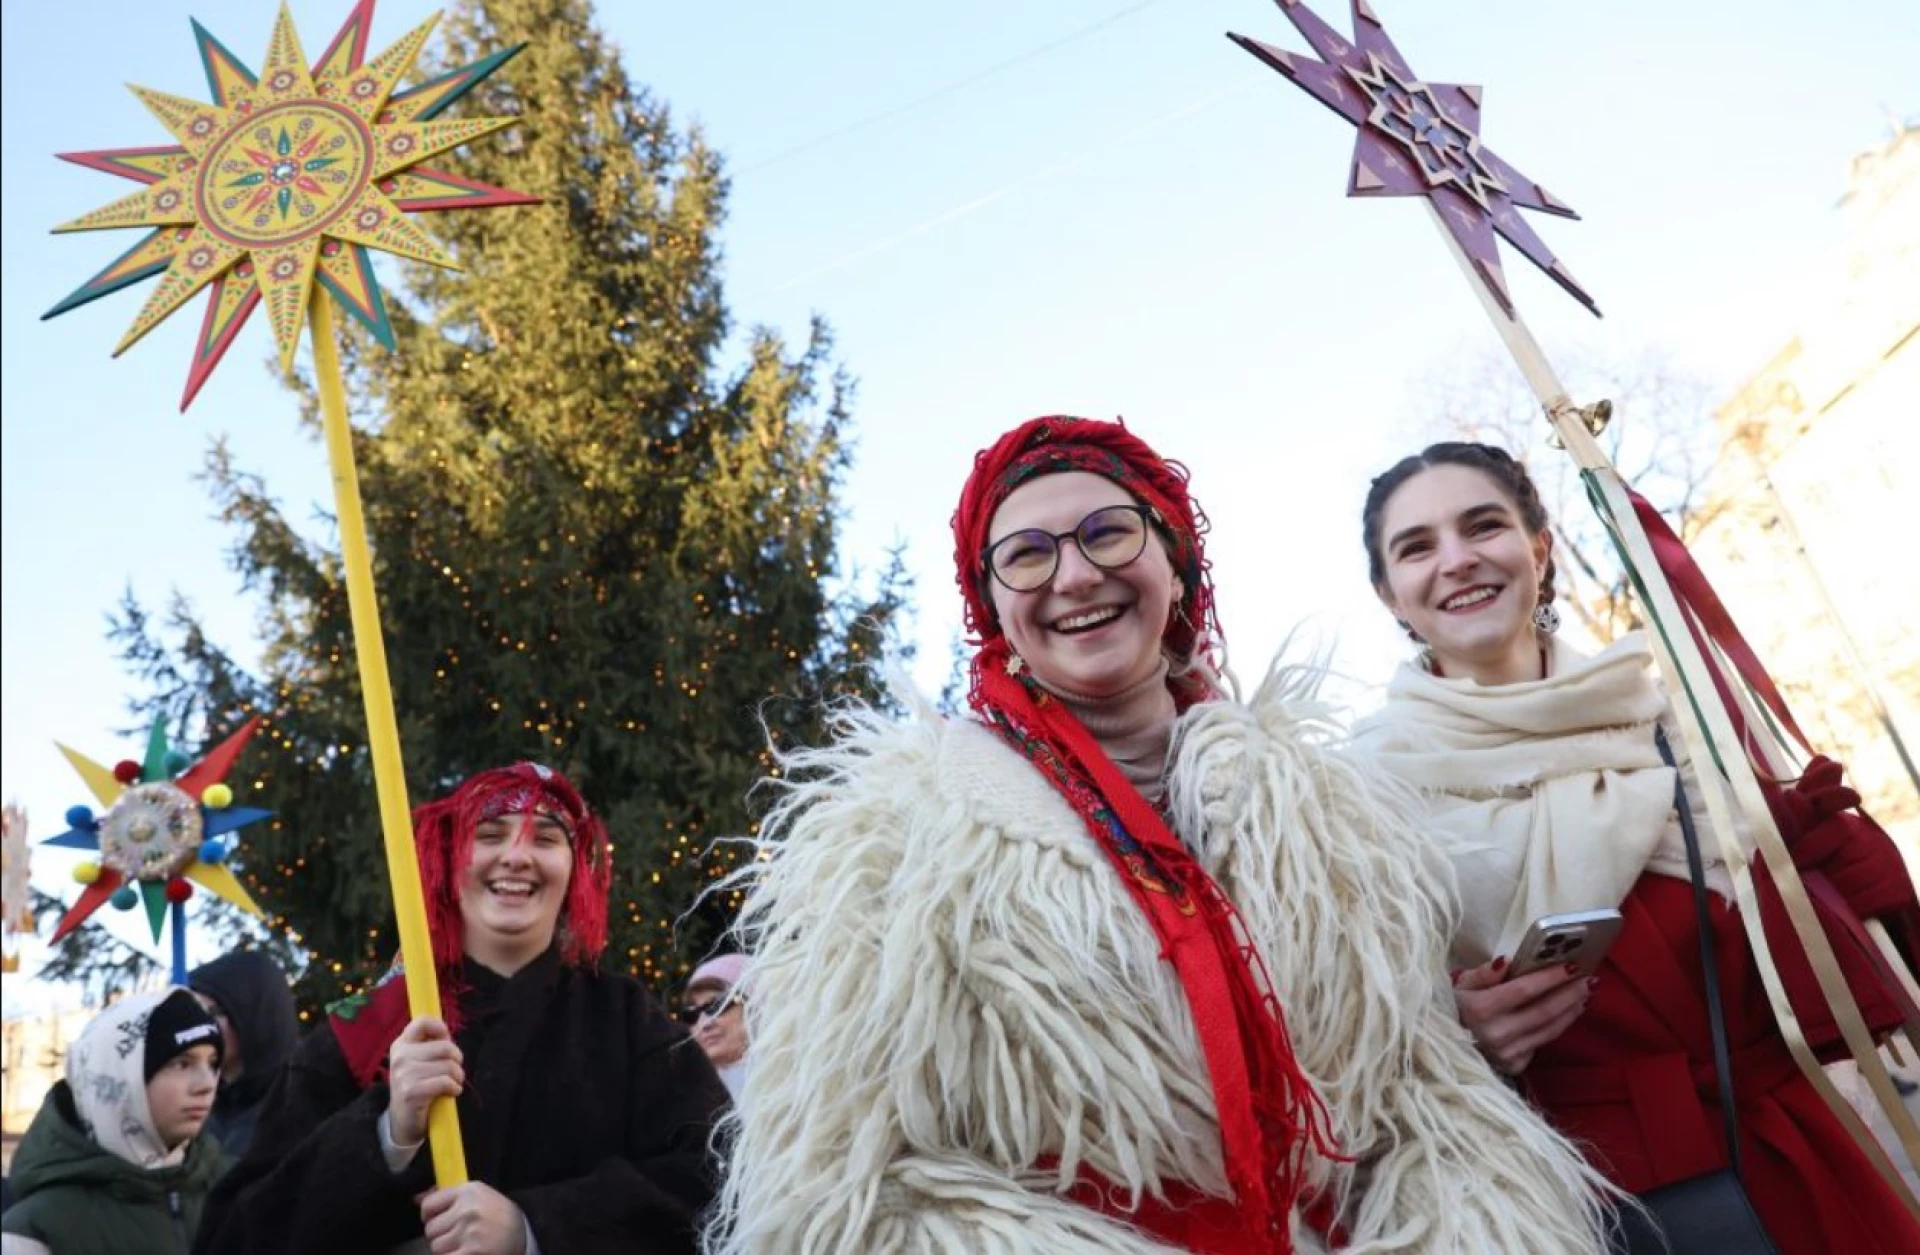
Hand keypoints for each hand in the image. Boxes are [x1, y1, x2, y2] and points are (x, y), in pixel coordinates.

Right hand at [388, 1016, 463, 1147]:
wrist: (403, 1122)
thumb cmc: (417, 1087)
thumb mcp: (418, 1062)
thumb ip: (430, 1046)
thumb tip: (448, 1033)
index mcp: (401, 1044)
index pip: (422, 1021)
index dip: (440, 1028)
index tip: (447, 1040)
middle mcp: (400, 1056)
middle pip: (445, 1046)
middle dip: (456, 1060)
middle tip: (454, 1071)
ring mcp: (404, 1074)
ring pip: (449, 1066)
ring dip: (457, 1077)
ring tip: (452, 1084)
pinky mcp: (412, 1091)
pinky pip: (446, 1082)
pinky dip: (454, 1088)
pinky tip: (450, 1093)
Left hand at [419, 1182, 527, 1254]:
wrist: (524, 1236)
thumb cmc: (498, 1215)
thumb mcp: (478, 1196)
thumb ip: (448, 1196)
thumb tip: (416, 1199)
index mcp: (468, 1191)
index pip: (428, 1205)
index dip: (431, 1216)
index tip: (442, 1220)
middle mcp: (467, 1210)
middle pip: (430, 1229)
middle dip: (441, 1235)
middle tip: (459, 1235)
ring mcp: (469, 1233)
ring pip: (436, 1247)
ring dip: (447, 1249)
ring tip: (465, 1244)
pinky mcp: (471, 1253)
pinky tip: (464, 1252)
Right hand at [1452, 959, 1592, 1075]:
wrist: (1441, 1044)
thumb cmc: (1453, 1006)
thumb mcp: (1460, 984)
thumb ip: (1484, 973)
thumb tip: (1507, 961)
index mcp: (1480, 1009)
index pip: (1524, 990)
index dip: (1550, 977)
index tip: (1572, 965)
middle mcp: (1495, 1034)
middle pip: (1544, 1011)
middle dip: (1570, 993)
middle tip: (1590, 980)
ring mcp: (1506, 1053)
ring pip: (1548, 1030)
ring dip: (1570, 1011)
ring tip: (1584, 995)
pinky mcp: (1513, 1066)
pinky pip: (1540, 1043)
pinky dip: (1557, 1027)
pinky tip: (1567, 1013)